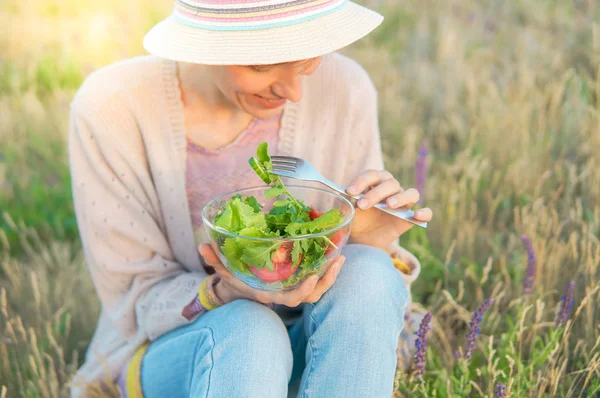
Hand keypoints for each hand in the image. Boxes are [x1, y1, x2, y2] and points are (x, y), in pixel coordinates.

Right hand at [198, 243, 345, 306]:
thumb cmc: (235, 281)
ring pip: (318, 291)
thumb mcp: (224, 271)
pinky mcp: (299, 282)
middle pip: (313, 296)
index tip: (314, 277)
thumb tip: (203, 245)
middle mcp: (285, 295)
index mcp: (271, 295)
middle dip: (327, 282)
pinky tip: (335, 255)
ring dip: (332, 276)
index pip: (291, 299)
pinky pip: (317, 281)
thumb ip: (214, 260)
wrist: (242, 289)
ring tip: (341, 257)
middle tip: (337, 261)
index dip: (304, 291)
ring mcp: (294, 289)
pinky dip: (327, 271)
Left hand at [345, 169, 432, 248]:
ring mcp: (403, 203)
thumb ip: (344, 202)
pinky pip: (426, 212)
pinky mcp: (411, 218)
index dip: (362, 181)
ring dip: (400, 197)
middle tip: (363, 205)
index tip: (350, 192)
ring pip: (410, 193)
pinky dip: (425, 212)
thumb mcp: (346, 211)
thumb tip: (338, 196)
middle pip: (390, 183)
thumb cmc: (356, 220)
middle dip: (376, 193)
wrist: (362, 241)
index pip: (372, 175)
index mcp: (375, 182)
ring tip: (389, 205)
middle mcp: (391, 189)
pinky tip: (417, 215)